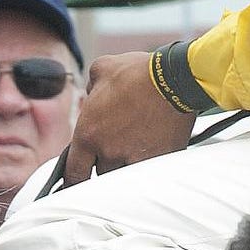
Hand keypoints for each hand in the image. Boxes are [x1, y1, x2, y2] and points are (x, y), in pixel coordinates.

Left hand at [60, 52, 197, 185]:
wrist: (175, 79)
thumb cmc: (138, 73)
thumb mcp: (100, 70)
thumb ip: (90, 88)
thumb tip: (93, 93)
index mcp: (89, 135)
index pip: (74, 172)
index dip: (74, 179)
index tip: (79, 179)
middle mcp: (109, 153)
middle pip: (102, 174)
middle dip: (105, 164)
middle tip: (116, 146)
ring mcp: (135, 160)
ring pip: (125, 176)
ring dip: (127, 165)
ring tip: (136, 146)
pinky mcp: (159, 161)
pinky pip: (149, 171)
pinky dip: (149, 163)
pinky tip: (154, 146)